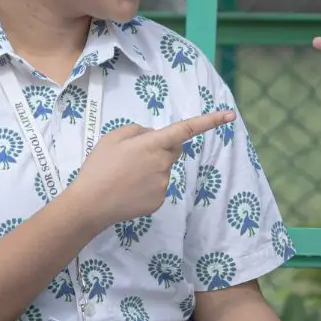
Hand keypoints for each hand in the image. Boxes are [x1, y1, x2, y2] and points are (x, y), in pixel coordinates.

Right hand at [72, 110, 235, 224]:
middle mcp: (163, 163)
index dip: (210, 121)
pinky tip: (128, 189)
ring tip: (125, 175)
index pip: (186, 129)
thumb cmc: (98, 167)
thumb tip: (154, 135)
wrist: (90, 205)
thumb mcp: (112, 138)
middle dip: (162, 147)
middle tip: (134, 155)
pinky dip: (147, 185)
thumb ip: (138, 131)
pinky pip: (159, 186)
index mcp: (152, 144)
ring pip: (164, 169)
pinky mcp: (160, 200)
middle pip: (173, 149)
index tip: (230, 115)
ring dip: (151, 168)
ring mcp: (164, 184)